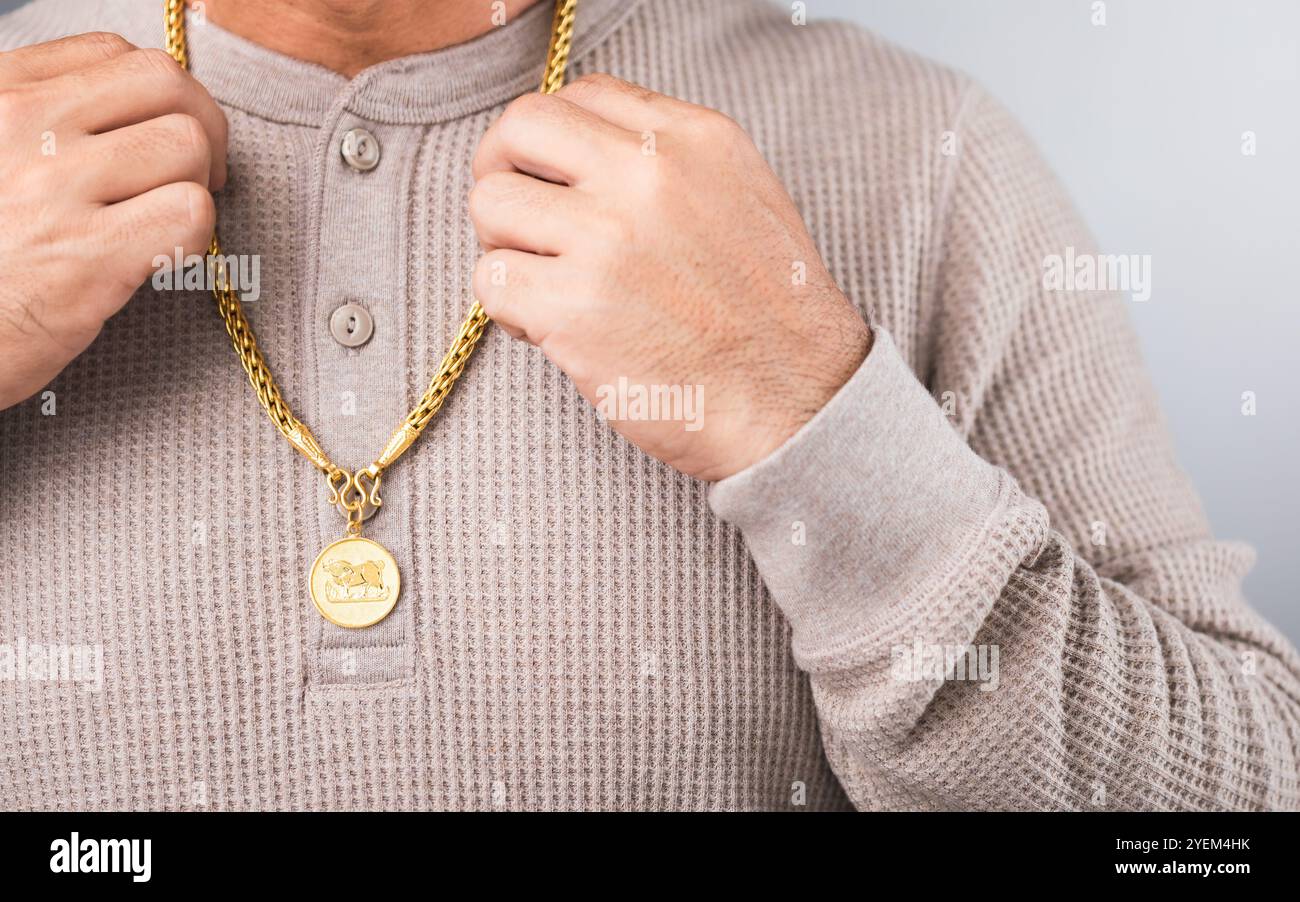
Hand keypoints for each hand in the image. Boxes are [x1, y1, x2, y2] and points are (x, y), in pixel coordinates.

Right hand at [0, 32, 226, 409]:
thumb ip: (42, 123)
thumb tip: (130, 117)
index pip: (114, 55)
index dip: (162, 96)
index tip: (161, 135)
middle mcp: (23, 126)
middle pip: (166, 85)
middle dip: (203, 129)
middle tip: (198, 176)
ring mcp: (55, 188)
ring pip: (186, 145)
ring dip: (198, 185)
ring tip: (169, 220)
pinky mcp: (89, 256)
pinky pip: (189, 213)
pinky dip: (198, 236)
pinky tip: (165, 256)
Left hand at [470, 73, 870, 481]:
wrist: (799, 402)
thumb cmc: (771, 315)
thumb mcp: (744, 197)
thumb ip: (669, 161)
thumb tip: (582, 157)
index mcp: (693, 139)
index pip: (582, 94)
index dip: (553, 142)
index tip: (558, 184)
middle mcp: (648, 176)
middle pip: (519, 126)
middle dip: (501, 170)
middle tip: (518, 222)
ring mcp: (607, 240)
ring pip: (491, 203)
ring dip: (504, 246)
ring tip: (544, 286)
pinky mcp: (573, 308)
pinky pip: (490, 280)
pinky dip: (508, 310)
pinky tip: (548, 331)